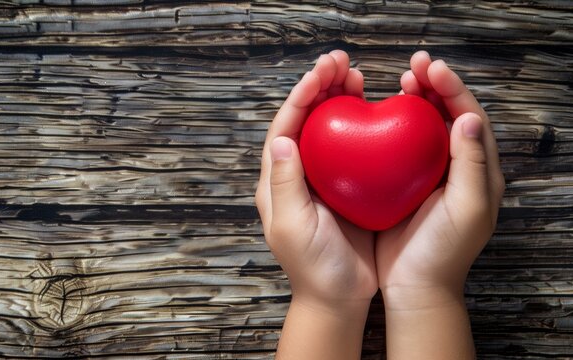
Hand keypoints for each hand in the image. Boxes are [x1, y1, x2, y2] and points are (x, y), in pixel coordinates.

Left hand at [255, 50, 377, 314]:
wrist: (338, 297)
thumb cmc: (313, 266)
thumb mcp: (294, 226)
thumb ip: (286, 183)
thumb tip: (282, 139)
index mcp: (278, 180)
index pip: (285, 127)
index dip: (300, 96)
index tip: (320, 72)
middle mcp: (297, 173)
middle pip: (305, 119)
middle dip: (319, 87)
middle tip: (341, 62)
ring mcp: (323, 178)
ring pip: (328, 128)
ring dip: (338, 99)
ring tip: (356, 76)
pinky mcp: (347, 186)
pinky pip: (352, 147)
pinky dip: (360, 124)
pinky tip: (374, 110)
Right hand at [376, 51, 505, 306]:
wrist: (415, 286)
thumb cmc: (443, 252)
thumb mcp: (466, 209)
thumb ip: (470, 165)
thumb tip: (467, 118)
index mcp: (478, 171)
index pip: (470, 118)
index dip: (454, 89)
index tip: (432, 68)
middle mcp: (457, 167)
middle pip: (449, 115)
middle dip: (436, 86)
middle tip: (416, 65)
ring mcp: (430, 174)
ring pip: (426, 126)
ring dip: (417, 100)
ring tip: (402, 80)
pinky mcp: (405, 183)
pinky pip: (401, 146)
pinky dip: (394, 125)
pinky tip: (380, 115)